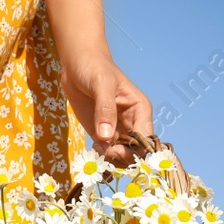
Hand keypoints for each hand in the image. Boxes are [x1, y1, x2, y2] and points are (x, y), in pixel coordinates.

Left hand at [59, 46, 153, 165]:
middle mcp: (133, 123)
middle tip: (105, 151)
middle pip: (136, 152)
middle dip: (123, 157)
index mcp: (140, 110)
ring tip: (98, 148)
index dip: (135, 149)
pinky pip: (107, 153)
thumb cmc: (94, 67)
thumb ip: (105, 109)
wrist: (77, 64)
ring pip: (122, 156)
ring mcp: (117, 130)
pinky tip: (94, 147)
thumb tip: (106, 137)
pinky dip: (101, 156)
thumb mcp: (101, 84)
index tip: (115, 149)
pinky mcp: (102, 134)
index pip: (146, 138)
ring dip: (111, 159)